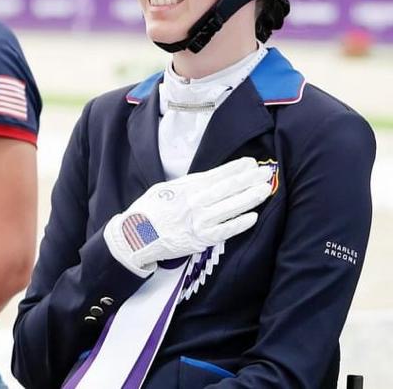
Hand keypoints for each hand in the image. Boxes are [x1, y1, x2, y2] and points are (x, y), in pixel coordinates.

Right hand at [104, 157, 273, 275]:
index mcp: (186, 188)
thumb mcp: (164, 189)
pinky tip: (253, 216)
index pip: (217, 175)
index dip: (235, 168)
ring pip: (232, 207)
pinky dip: (240, 223)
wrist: (136, 236)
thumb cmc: (148, 210)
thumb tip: (208, 179)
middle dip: (249, 179)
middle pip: (228, 188)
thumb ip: (186, 184)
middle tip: (266, 172)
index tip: (250, 162)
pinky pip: (226, 230)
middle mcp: (195, 202)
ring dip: (251, 197)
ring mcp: (200, 221)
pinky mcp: (202, 239)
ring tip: (266, 189)